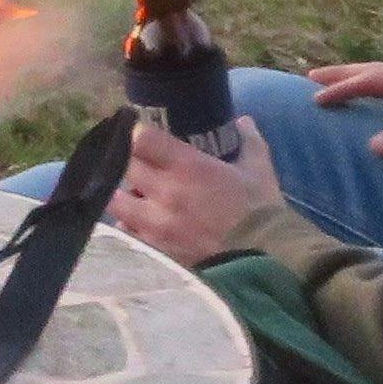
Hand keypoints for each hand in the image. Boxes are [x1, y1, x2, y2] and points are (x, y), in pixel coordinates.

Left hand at [108, 120, 283, 266]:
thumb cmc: (261, 212)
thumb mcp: (259, 170)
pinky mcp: (156, 250)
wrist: (266, 262)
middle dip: (126, 161)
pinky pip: (127, 233)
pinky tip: (140, 224)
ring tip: (134, 195)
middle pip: (123, 166)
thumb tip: (243, 120)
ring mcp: (156, 224)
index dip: (137, 133)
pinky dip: (129, 226)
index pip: (142, 139)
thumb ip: (249, 141)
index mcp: (188, 167)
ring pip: (116, 201)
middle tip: (137, 163)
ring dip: (122, 195)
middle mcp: (165, 192)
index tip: (140, 134)